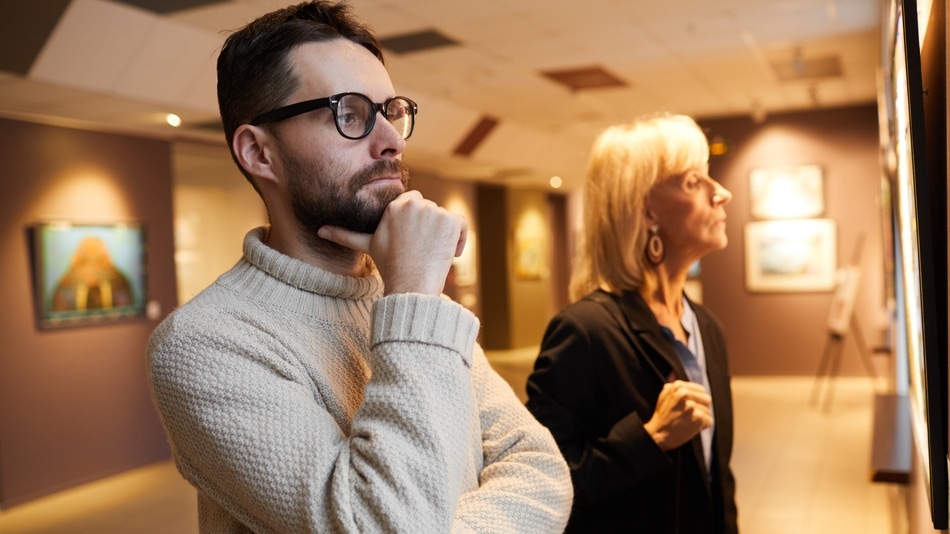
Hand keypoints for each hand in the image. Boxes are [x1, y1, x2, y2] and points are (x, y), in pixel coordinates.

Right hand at [318, 190, 466, 294]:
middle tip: (420, 251)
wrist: (411, 286)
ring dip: (443, 235)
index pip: (412, 203)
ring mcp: (434, 212)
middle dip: (429, 228)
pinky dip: (459, 239)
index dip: (415, 222)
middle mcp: (414, 205)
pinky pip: (462, 225)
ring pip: (445, 218)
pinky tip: (447, 254)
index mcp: (394, 207)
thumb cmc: (390, 267)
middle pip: (429, 210)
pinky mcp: (451, 222)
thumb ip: (345, 235)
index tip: (412, 242)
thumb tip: (320, 230)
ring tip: (430, 254)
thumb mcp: (367, 246)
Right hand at [643, 380, 711, 451]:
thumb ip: (671, 386)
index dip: (697, 401)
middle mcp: (684, 393)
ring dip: (700, 419)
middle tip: (688, 417)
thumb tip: (673, 373)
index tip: (688, 408)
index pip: (701, 390)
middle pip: (707, 399)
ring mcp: (691, 405)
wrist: (657, 434)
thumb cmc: (662, 416)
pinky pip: (709, 421)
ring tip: (688, 423)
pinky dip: (702, 427)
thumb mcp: (663, 396)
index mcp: (678, 386)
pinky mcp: (697, 418)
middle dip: (700, 409)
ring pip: (708, 412)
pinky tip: (691, 428)